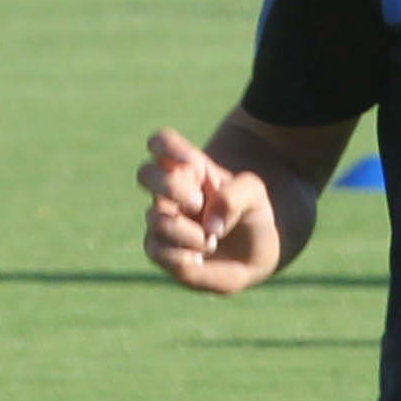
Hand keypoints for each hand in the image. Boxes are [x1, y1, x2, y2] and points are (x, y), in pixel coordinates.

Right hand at [138, 126, 281, 294]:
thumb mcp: (254, 195)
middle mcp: (170, 193)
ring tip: (212, 241)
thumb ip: (234, 197)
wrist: (255, 255)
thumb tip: (208, 225)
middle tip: (198, 202)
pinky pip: (156, 251)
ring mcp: (162, 220)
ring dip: (191, 234)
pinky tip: (200, 258)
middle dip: (172, 187)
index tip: (192, 163)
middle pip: (145, 173)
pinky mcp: (160, 251)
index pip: (160, 142)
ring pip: (157, 219)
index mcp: (189, 169)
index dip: (166, 147)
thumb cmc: (251, 215)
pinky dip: (183, 256)